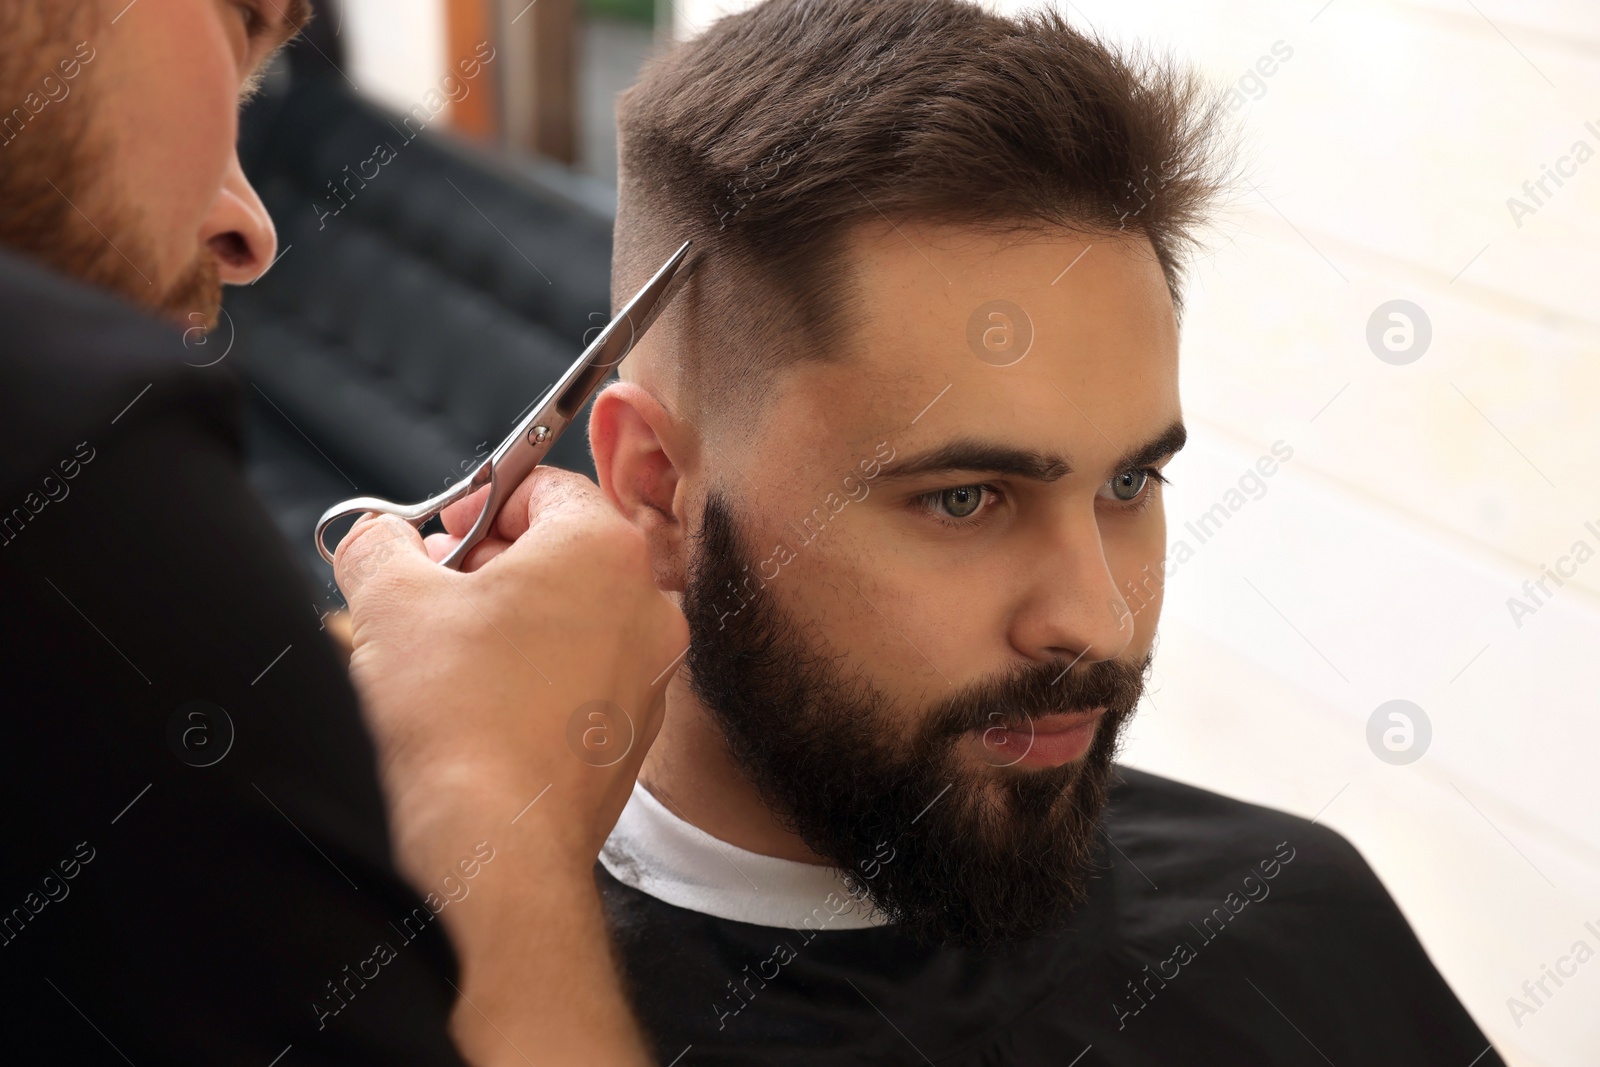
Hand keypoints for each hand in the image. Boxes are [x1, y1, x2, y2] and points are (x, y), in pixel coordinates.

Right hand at [334, 467, 684, 1065]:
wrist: (494, 846)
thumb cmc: (459, 724)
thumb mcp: (388, 601)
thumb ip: (379, 545)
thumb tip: (377, 539)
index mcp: (604, 551)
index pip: (547, 486)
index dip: (481, 500)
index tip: (443, 530)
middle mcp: (646, 607)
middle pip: (565, 552)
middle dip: (492, 563)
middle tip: (433, 588)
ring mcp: (650, 675)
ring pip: (577, 618)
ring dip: (514, 621)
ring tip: (448, 652)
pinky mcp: (633, 734)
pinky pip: (585, 679)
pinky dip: (538, 676)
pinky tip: (482, 704)